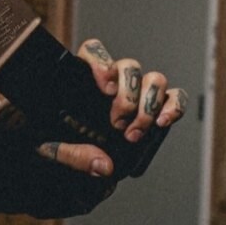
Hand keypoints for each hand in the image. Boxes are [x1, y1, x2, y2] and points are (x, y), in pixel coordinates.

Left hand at [38, 37, 187, 177]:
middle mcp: (113, 82)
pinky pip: (175, 97)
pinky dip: (174, 107)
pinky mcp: (157, 109)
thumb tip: (103, 164)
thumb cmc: (56, 147)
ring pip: (154, 79)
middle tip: (117, 124)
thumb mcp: (50, 150)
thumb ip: (72, 155)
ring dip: (149, 105)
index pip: (94, 52)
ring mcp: (137, 93)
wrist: (73, 171)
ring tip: (134, 133)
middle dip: (128, 97)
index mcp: (82, 81)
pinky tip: (163, 122)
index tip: (105, 89)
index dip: (102, 62)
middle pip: (130, 67)